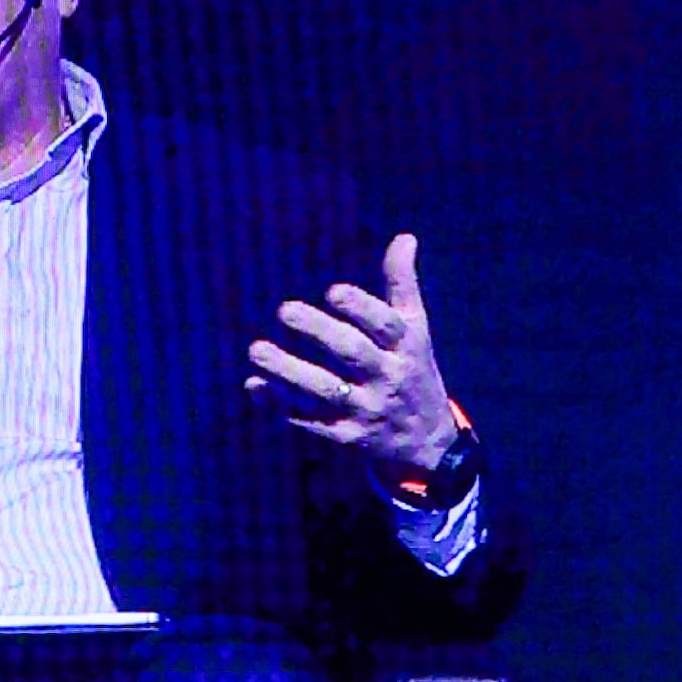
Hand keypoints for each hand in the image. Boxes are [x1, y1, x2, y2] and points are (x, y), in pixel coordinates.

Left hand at [244, 231, 461, 484]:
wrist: (427, 444)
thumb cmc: (413, 370)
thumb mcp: (416, 330)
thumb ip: (403, 284)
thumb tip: (404, 237)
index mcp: (406, 347)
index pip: (387, 326)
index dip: (361, 308)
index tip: (333, 292)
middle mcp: (389, 377)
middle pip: (354, 354)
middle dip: (320, 333)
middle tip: (285, 310)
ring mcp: (367, 409)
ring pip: (327, 391)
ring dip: (289, 372)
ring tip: (256, 350)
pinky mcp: (347, 436)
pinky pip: (311, 422)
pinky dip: (281, 406)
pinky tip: (254, 386)